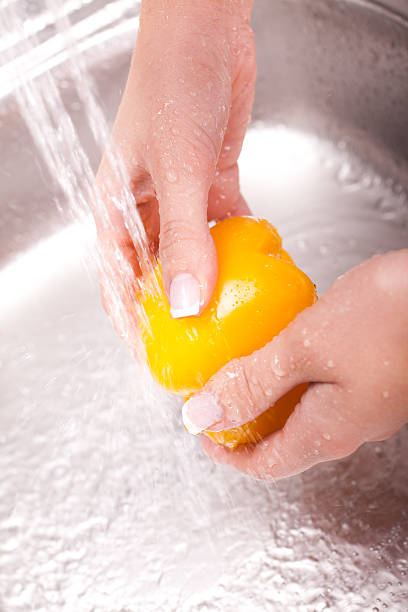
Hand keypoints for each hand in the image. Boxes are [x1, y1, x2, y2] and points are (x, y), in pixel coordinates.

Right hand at [94, 0, 254, 341]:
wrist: (207, 31)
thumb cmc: (172, 86)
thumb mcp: (178, 171)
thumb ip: (184, 239)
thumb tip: (188, 301)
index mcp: (116, 207)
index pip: (117, 278)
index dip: (131, 320)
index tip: (154, 353)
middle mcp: (146, 207)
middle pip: (158, 270)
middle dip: (177, 306)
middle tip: (200, 340)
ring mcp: (181, 197)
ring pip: (194, 252)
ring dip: (212, 278)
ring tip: (232, 312)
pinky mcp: (212, 184)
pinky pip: (224, 227)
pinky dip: (238, 246)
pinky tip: (254, 265)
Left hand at [183, 250, 407, 480]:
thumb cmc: (389, 317)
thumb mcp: (305, 348)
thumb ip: (252, 383)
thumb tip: (202, 415)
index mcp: (328, 431)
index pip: (264, 465)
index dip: (226, 453)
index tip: (200, 430)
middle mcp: (349, 426)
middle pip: (282, 442)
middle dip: (244, 421)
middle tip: (217, 390)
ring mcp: (365, 403)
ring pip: (301, 414)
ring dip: (267, 395)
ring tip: (243, 362)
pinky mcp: (374, 377)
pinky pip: (321, 388)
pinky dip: (293, 373)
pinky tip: (285, 341)